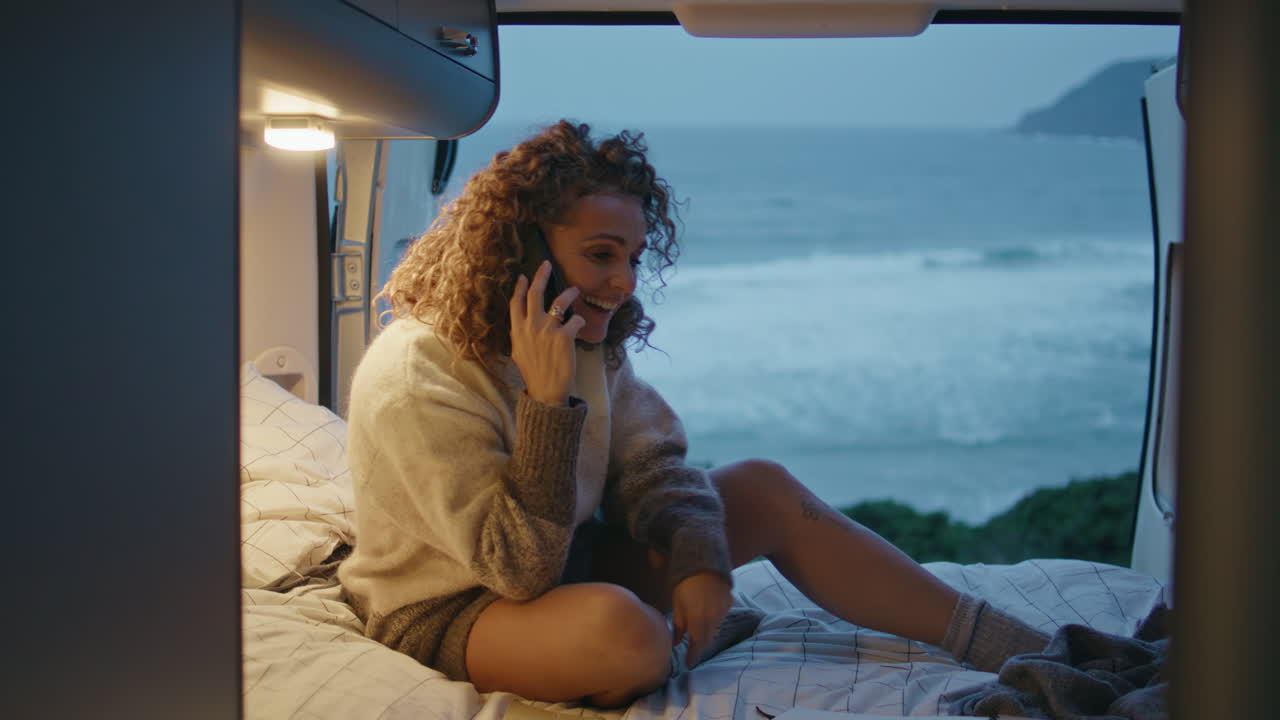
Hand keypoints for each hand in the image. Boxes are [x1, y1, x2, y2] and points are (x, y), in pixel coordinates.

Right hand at [509, 260, 586, 405]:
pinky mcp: (564, 337)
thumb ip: (520, 336)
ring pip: (559, 301)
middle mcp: (531, 327)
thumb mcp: (519, 353)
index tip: (522, 276)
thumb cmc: (534, 374)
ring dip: (568, 293)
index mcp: (517, 331)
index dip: (519, 288)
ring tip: (575, 289)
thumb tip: (522, 325)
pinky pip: (575, 320)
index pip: (516, 303)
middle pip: (534, 294)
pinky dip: (579, 321)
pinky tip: (580, 325)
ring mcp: (547, 330)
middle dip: (540, 276)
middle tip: (546, 264)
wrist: (546, 391)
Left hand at [672, 571, 732, 666]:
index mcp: (698, 620)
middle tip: (692, 651)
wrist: (703, 563)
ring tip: (699, 635)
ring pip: (716, 629)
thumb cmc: (685, 584)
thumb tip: (675, 643)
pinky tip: (708, 617)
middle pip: (708, 639)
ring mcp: (723, 611)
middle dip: (700, 647)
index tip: (689, 664)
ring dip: (707, 634)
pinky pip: (722, 618)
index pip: (697, 645)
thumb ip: (678, 625)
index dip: (693, 656)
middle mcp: (713, 618)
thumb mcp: (677, 605)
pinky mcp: (729, 603)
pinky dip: (714, 621)